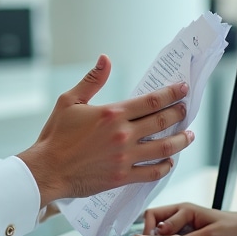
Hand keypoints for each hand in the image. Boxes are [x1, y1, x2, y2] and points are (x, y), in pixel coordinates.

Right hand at [17, 55, 193, 205]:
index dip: (171, 94)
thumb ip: (92, 80)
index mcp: (112, 114)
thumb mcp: (70, 101)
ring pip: (163, 148)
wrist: (47, 169)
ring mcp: (125, 157)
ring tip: (189, 135)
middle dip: (178, 114)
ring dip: (180, 141)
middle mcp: (123, 134)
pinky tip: (170, 162)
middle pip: (162, 122)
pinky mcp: (122, 176)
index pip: (151, 101)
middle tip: (186, 109)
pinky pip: (152, 173)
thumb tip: (105, 59)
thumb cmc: (56, 136)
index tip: (183, 89)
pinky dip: (165, 167)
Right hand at [142, 202, 236, 235]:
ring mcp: (180, 219)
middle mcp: (180, 211)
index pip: (156, 216)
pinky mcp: (183, 229)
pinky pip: (165, 233)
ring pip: (156, 224)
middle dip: (145, 232)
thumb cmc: (229, 229)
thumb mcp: (209, 235)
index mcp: (185, 209)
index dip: (151, 231)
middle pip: (152, 217)